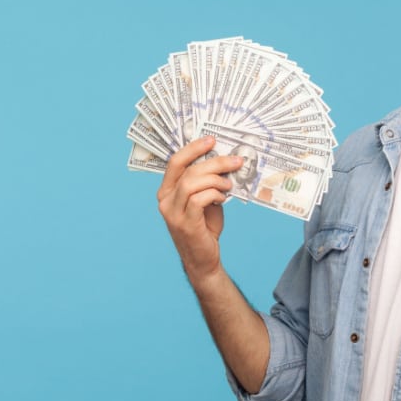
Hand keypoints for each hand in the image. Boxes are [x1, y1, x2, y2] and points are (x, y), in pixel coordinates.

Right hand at [156, 136, 245, 284]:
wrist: (203, 260)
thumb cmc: (204, 228)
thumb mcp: (203, 200)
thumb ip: (206, 183)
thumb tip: (224, 162)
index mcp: (166, 191)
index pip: (175, 162)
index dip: (193, 148)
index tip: (212, 140)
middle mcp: (165, 200)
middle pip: (188, 170)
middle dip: (214, 162)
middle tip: (235, 161)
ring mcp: (173, 213)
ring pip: (192, 183)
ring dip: (216, 179)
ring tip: (228, 184)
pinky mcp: (185, 223)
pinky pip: (199, 199)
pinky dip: (214, 194)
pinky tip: (222, 198)